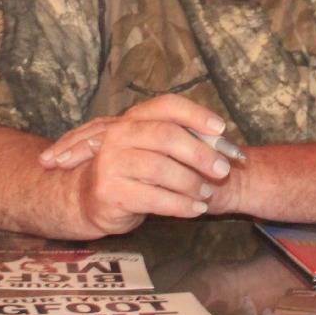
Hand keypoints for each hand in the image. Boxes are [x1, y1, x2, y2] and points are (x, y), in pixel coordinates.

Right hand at [43, 96, 238, 236]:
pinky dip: (181, 205)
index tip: (221, 130)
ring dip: (191, 183)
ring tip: (206, 193)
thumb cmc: (133, 172)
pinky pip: (155, 199)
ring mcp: (112, 163)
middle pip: (167, 135)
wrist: (91, 198)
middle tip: (222, 170)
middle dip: (200, 154)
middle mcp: (119, 135)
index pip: (167, 105)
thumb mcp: (153, 149)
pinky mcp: (111, 191)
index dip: (196, 115)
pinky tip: (195, 209)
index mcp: (132, 118)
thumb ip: (183, 142)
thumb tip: (225, 147)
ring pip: (162, 169)